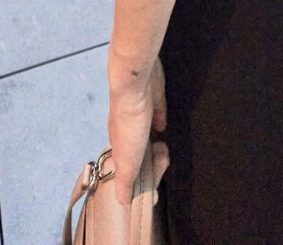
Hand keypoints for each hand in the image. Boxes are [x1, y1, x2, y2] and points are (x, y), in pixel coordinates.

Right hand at [106, 56, 165, 204]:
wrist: (135, 80)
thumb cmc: (129, 121)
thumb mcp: (127, 158)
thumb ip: (125, 180)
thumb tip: (122, 203)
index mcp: (118, 146)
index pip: (130, 171)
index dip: (143, 182)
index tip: (156, 189)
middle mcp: (126, 130)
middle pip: (140, 154)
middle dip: (153, 163)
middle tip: (163, 157)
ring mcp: (139, 113)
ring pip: (147, 136)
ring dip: (156, 146)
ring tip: (164, 148)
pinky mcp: (152, 98)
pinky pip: (156, 113)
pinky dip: (160, 121)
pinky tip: (163, 125)